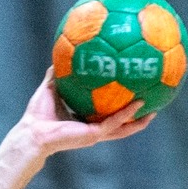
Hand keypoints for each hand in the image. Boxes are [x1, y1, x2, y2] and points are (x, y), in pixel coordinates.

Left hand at [14, 72, 153, 156]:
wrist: (33, 132)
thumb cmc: (37, 115)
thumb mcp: (50, 87)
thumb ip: (57, 73)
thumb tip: (62, 54)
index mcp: (84, 119)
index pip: (106, 113)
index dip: (119, 106)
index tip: (130, 94)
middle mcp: (92, 127)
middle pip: (120, 123)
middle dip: (135, 116)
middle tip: (150, 104)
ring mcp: (95, 133)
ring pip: (123, 128)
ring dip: (138, 121)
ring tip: (154, 111)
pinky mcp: (94, 134)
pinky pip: (115, 123)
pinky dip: (127, 115)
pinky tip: (139, 104)